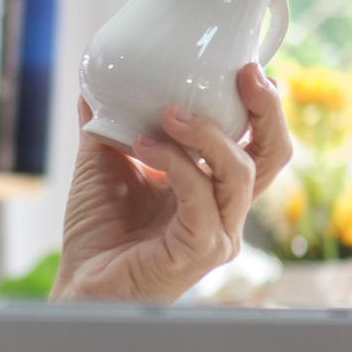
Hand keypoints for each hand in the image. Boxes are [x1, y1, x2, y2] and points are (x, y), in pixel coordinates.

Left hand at [50, 63, 292, 302]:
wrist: (80, 282)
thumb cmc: (98, 233)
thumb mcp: (104, 165)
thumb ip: (110, 126)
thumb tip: (97, 85)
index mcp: (213, 188)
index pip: (258, 144)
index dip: (262, 107)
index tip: (245, 69)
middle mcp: (225, 211)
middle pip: (271, 156)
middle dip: (266, 112)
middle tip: (244, 77)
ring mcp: (218, 233)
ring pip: (239, 172)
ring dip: (204, 134)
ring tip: (166, 113)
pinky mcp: (199, 250)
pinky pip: (200, 196)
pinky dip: (174, 163)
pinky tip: (143, 145)